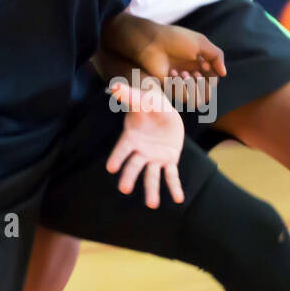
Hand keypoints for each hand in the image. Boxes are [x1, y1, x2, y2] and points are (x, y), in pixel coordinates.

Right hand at [105, 81, 185, 207]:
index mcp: (131, 138)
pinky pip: (171, 176)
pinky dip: (174, 187)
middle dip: (129, 177)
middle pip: (134, 166)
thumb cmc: (150, 104)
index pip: (123, 149)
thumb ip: (129, 95)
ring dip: (151, 190)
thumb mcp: (143, 99)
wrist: (165, 112)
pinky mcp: (168, 161)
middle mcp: (141, 152)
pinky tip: (178, 199)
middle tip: (124, 190)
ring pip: (151, 176)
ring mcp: (154, 158)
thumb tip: (114, 86)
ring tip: (152, 204)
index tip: (111, 168)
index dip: (117, 157)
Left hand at [135, 24, 226, 108]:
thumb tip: (224, 74)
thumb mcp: (201, 42)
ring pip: (196, 100)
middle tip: (193, 70)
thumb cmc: (175, 39)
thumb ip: (216, 56)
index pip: (213, 80)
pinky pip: (182, 98)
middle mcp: (191, 76)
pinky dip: (180, 87)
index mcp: (199, 65)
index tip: (202, 62)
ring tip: (183, 73)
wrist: (152, 42)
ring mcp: (180, 84)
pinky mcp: (169, 89)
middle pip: (207, 93)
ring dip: (193, 87)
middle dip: (203, 83)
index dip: (211, 74)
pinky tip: (172, 73)